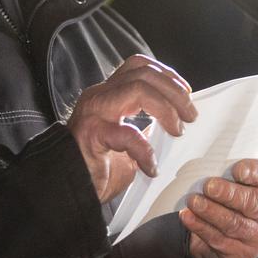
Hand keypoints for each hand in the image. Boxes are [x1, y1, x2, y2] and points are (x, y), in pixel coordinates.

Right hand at [68, 55, 197, 202]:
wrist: (66, 191)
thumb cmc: (95, 170)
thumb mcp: (128, 141)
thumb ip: (146, 128)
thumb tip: (177, 122)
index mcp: (106, 94)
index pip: (138, 66)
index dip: (166, 74)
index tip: (186, 92)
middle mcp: (98, 96)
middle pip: (143, 72)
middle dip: (174, 90)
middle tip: (190, 115)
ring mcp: (93, 112)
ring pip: (137, 89)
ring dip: (166, 108)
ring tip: (177, 130)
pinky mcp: (91, 134)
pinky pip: (127, 133)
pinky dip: (145, 150)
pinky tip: (151, 167)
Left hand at [180, 158, 257, 257]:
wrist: (240, 236)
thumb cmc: (240, 196)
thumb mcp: (244, 181)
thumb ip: (232, 170)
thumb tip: (208, 163)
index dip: (254, 172)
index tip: (237, 170)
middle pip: (254, 203)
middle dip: (229, 194)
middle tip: (209, 186)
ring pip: (234, 224)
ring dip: (211, 211)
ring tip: (193, 201)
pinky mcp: (241, 254)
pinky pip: (219, 240)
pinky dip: (200, 227)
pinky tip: (188, 216)